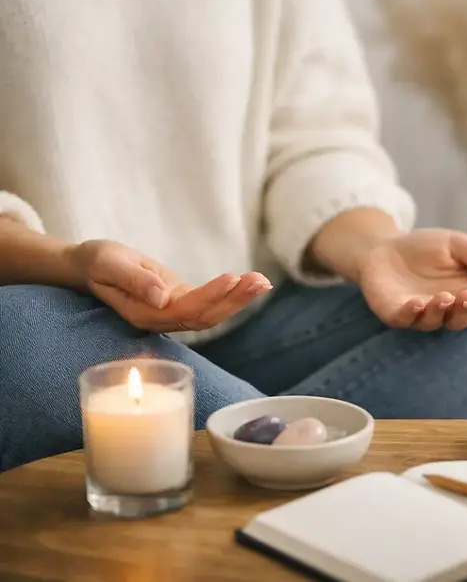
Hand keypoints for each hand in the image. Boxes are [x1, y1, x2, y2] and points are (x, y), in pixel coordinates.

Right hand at [70, 239, 272, 332]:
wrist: (90, 265)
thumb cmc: (98, 263)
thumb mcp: (110, 265)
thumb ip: (135, 282)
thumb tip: (162, 297)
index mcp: (144, 314)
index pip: (185, 310)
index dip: (211, 297)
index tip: (232, 278)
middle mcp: (161, 319)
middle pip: (205, 317)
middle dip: (235, 300)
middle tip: (260, 281)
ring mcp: (172, 313)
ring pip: (211, 313)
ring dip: (239, 298)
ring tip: (262, 281)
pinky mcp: (181, 302)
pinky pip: (210, 303)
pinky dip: (232, 294)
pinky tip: (251, 283)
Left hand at [356, 229, 466, 330]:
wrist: (384, 245)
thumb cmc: (425, 248)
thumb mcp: (456, 244)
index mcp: (463, 294)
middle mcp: (444, 309)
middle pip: (460, 319)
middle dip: (466, 309)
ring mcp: (418, 314)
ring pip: (434, 321)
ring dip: (440, 311)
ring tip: (443, 297)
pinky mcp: (394, 313)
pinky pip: (404, 319)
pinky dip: (411, 313)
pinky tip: (417, 302)